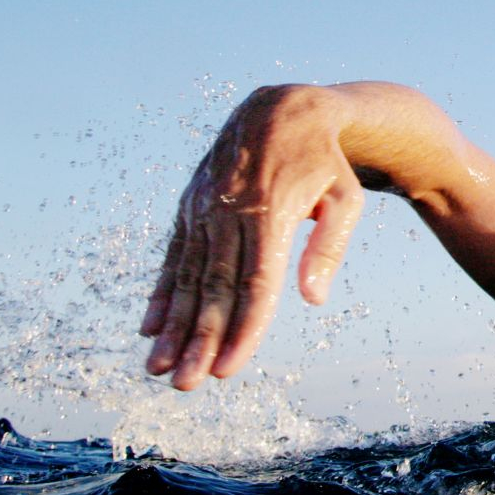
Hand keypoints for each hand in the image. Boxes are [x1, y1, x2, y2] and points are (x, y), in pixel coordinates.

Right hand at [140, 85, 363, 389]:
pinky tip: (149, 327)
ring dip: (173, 326)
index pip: (254, 284)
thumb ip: (329, 247)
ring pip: (187, 277)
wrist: (281, 109)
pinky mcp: (191, 207)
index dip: (242, 329)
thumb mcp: (346, 198)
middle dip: (199, 340)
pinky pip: (173, 256)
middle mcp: (230, 212)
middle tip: (186, 385)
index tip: (228, 368)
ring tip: (159, 368)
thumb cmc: (323, 162)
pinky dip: (161, 293)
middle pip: (213, 288)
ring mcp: (204, 209)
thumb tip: (312, 299)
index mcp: (271, 212)